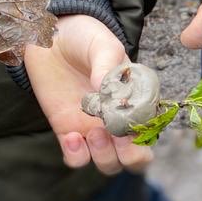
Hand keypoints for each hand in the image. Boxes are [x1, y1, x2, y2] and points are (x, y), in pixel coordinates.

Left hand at [25, 14, 151, 173]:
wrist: (50, 37)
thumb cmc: (85, 38)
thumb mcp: (103, 45)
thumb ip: (108, 65)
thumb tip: (106, 90)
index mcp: (137, 102)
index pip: (151, 132)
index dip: (144, 137)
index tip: (128, 125)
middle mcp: (119, 121)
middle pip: (135, 159)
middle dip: (130, 156)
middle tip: (114, 136)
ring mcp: (94, 129)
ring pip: (109, 164)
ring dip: (104, 157)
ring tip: (92, 132)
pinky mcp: (68, 132)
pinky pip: (77, 159)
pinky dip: (77, 156)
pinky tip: (70, 136)